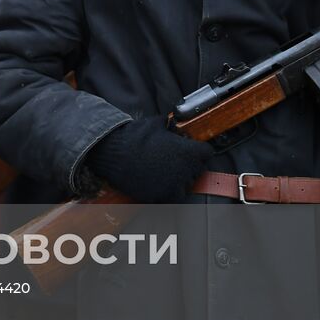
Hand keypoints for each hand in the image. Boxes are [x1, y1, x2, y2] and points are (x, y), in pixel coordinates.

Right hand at [85, 117, 211, 202]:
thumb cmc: (134, 136)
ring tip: (165, 171)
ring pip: (185, 185)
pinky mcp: (159, 197)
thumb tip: (171, 122)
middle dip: (189, 164)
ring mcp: (173, 186)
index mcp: (189, 152)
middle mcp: (186, 171)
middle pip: (197, 170)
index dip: (198, 150)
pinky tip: (155, 181)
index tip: (190, 149)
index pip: (207, 153)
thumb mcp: (155, 123)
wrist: (112, 153)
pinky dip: (165, 191)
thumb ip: (169, 125)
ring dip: (179, 179)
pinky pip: (169, 196)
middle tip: (174, 159)